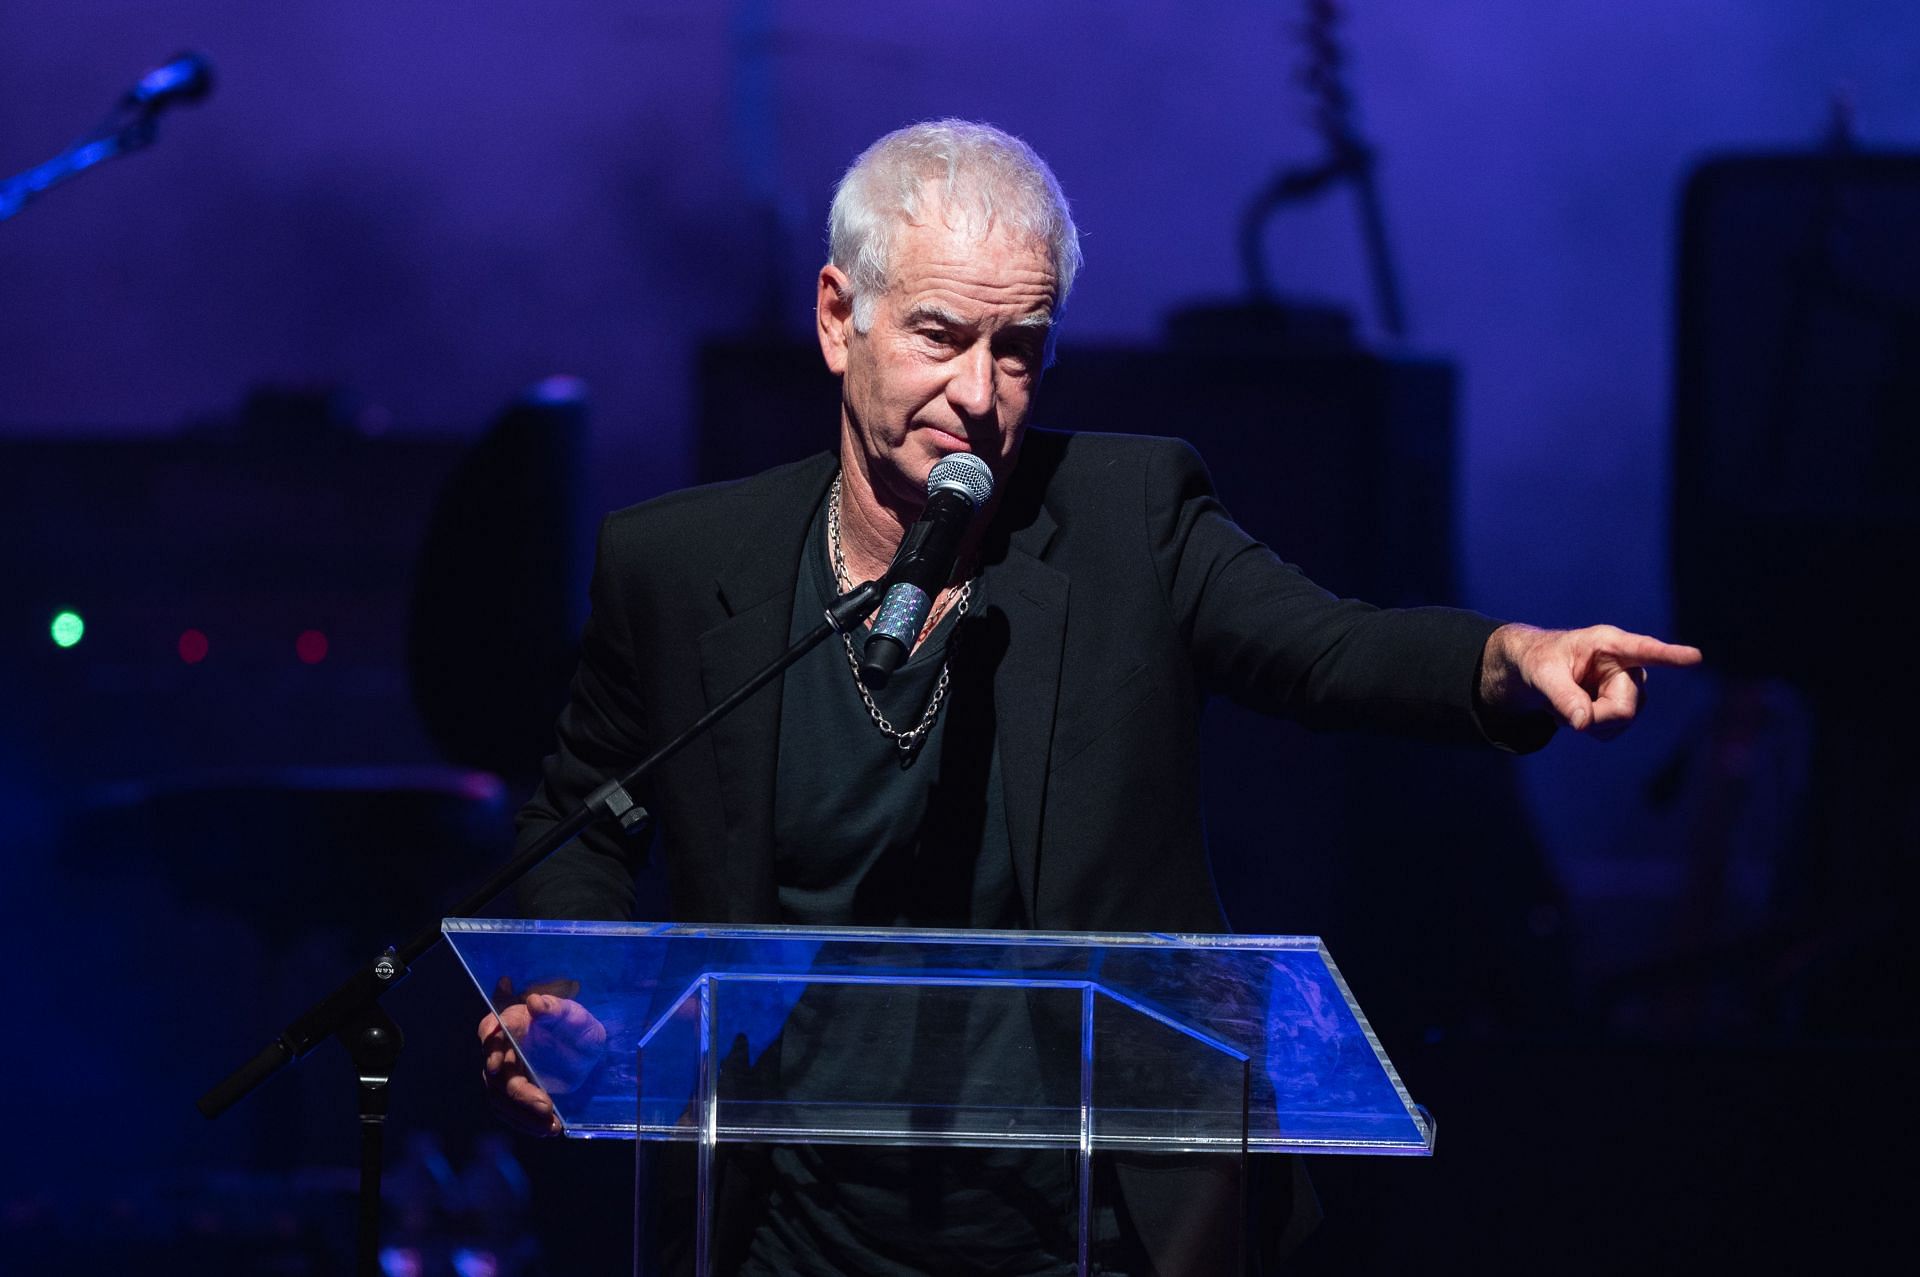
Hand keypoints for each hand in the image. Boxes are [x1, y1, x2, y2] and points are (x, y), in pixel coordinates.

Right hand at [478, 991, 607, 1136]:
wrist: (587, 1050)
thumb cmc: (577, 1026)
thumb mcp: (573, 1016)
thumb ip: (555, 1008)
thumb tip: (535, 1001)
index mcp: (514, 1020)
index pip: (490, 1029)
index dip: (490, 1047)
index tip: (495, 1066)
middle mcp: (503, 1047)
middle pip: (497, 1075)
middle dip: (519, 1094)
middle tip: (546, 1108)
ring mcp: (506, 1072)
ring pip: (501, 1098)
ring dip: (522, 1115)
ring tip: (549, 1127)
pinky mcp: (514, 1092)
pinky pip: (511, 1111)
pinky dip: (526, 1123)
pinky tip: (547, 1129)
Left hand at [1480, 623, 1701, 740]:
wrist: (1537, 672)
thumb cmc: (1540, 662)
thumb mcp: (1542, 676)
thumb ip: (1562, 697)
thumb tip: (1584, 724)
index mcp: (1609, 644)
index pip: (1644, 650)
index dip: (1670, 656)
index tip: (1694, 657)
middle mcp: (1628, 664)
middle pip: (1624, 708)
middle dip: (1594, 718)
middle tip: (1562, 715)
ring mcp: (1631, 687)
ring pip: (1621, 722)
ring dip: (1589, 723)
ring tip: (1567, 706)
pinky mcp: (1627, 705)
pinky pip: (1614, 731)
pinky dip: (1590, 729)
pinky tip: (1577, 712)